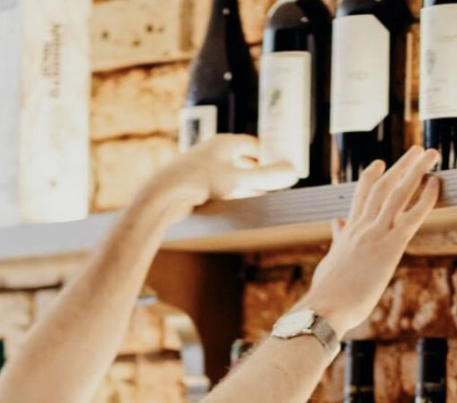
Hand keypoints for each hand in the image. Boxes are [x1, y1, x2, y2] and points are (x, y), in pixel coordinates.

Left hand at [141, 135, 298, 223]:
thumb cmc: (200, 183)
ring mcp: (199, 167)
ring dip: (241, 185)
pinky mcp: (189, 183)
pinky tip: (229, 205)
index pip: (253, 146)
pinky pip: (213, 186)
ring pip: (226, 174)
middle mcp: (211, 151)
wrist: (162, 195)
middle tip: (271, 185)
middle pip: (240, 160)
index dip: (268, 157)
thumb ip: (267, 177)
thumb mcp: (239, 180)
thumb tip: (294, 173)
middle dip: (256, 172)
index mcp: (225, 143)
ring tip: (254, 197)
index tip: (280, 168)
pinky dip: (225, 193)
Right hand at [304, 147, 441, 338]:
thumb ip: (337, 241)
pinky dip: (426, 198)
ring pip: (397, 193)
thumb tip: (336, 224)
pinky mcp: (389, 247)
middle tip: (416, 151)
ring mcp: (375, 235)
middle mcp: (361, 228)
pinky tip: (436, 184)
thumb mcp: (330, 262)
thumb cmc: (326, 294)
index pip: (360, 197)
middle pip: (382, 187)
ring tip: (430, 154)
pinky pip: (412, 216)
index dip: (370, 177)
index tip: (379, 163)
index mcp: (347, 233)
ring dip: (415, 170)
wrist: (324, 308)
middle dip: (400, 166)